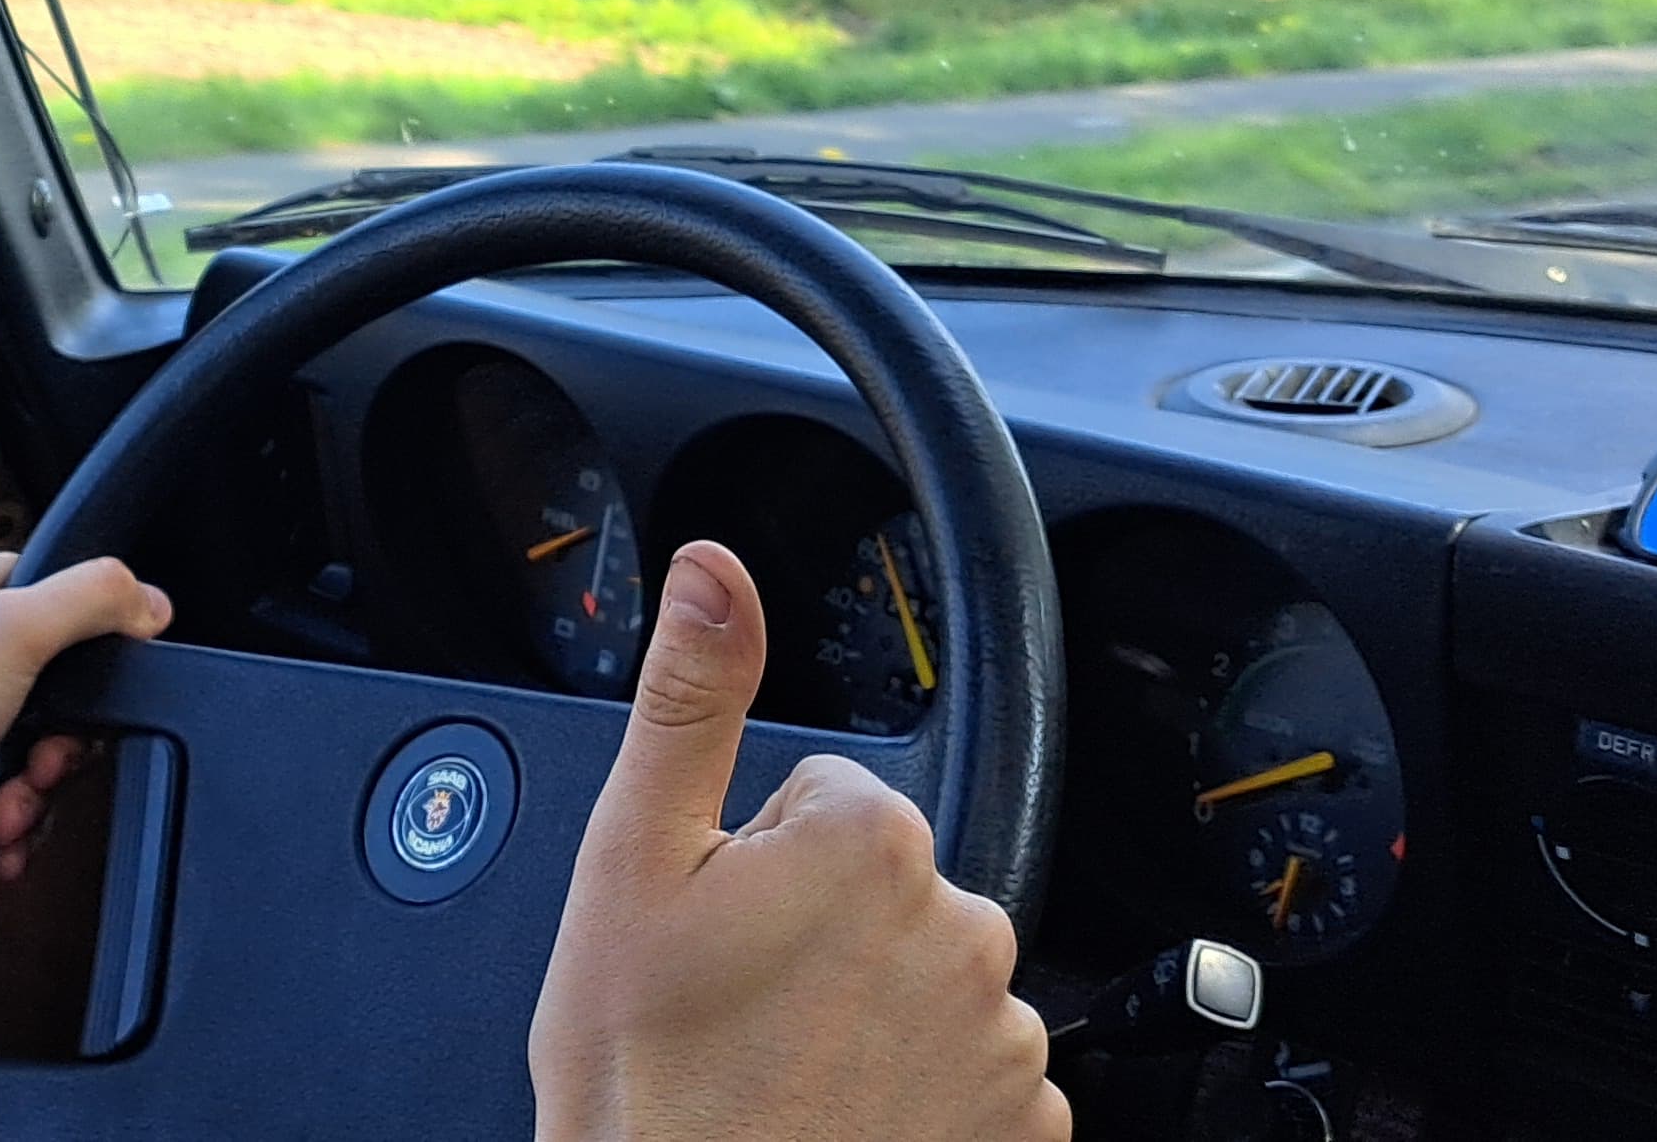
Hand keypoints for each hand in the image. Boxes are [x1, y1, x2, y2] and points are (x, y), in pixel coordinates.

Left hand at [0, 549, 168, 937]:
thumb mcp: (16, 628)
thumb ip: (94, 598)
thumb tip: (152, 600)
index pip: (59, 588)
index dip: (90, 639)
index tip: (99, 679)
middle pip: (63, 682)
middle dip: (64, 739)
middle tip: (48, 757)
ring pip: (44, 744)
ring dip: (39, 786)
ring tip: (11, 803)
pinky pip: (17, 790)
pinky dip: (17, 817)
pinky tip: (1, 830)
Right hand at [527, 539, 1060, 1141]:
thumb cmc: (646, 1081)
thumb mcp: (630, 866)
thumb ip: (692, 699)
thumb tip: (713, 570)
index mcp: (871, 843)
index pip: (827, 800)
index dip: (758, 867)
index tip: (720, 938)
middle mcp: (965, 929)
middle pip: (887, 889)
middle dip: (822, 936)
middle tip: (743, 1014)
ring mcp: (1005, 1040)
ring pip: (929, 983)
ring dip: (872, 1018)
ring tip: (786, 1076)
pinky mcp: (1027, 1131)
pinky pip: (976, 1079)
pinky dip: (921, 1098)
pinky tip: (841, 1119)